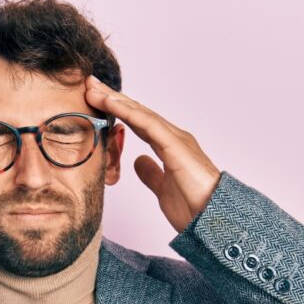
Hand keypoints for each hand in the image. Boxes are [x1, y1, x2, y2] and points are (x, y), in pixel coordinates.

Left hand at [84, 74, 220, 233]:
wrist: (214, 219)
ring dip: (116, 100)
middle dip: (113, 98)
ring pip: (141, 113)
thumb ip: (151, 173)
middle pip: (138, 112)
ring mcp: (176, 140)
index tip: (96, 101)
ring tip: (93, 88)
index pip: (139, 123)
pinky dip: (129, 112)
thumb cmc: (194, 208)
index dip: (118, 111)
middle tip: (90, 83)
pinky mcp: (176, 146)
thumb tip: (138, 160)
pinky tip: (111, 103)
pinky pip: (149, 124)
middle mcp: (173, 138)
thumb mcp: (163, 189)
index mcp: (169, 147)